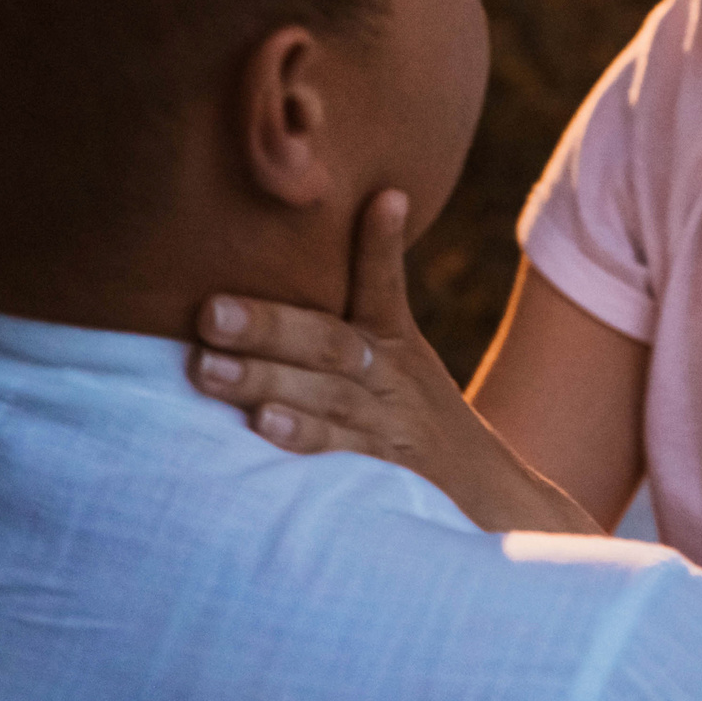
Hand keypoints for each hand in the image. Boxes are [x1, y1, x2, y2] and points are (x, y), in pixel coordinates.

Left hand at [189, 190, 602, 535]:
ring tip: (208, 369)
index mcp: (392, 343)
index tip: (383, 197)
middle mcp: (392, 378)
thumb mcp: (399, 360)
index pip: (386, 285)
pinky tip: (263, 427)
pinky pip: (342, 456)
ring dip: (265, 381)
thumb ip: (354, 310)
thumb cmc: (418, 421)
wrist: (494, 502)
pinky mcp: (389, 478)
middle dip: (267, 326)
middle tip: (209, 312)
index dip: (381, 242)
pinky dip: (305, 439)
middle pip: (330, 343)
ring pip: (327, 398)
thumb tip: (333, 234)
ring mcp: (390, 428)